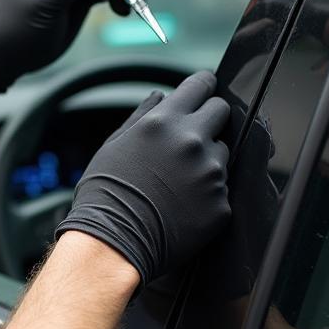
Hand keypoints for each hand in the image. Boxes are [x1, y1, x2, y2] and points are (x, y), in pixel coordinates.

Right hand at [55, 71, 230, 285]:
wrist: (113, 243)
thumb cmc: (105, 194)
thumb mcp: (114, 145)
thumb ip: (142, 115)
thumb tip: (161, 97)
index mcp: (164, 122)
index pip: (201, 85)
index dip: (202, 86)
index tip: (203, 89)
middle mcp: (192, 141)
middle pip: (221, 112)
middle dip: (209, 118)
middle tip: (191, 135)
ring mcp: (211, 173)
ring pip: (222, 152)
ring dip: (207, 158)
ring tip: (179, 179)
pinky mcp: (221, 203)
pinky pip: (221, 188)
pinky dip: (207, 192)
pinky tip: (183, 203)